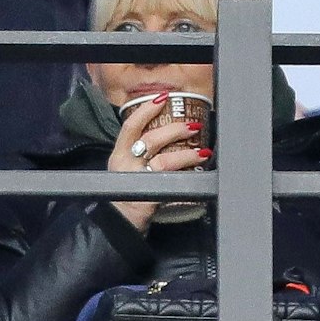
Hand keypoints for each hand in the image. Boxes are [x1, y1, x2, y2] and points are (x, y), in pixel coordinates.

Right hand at [106, 94, 210, 231]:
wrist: (116, 223)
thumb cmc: (123, 192)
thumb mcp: (124, 166)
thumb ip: (138, 150)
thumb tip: (166, 132)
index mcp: (119, 154)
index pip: (130, 126)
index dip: (146, 110)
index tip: (163, 97)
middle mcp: (126, 165)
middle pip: (151, 140)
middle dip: (175, 130)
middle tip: (193, 126)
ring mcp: (137, 181)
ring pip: (165, 162)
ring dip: (187, 155)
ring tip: (203, 153)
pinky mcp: (149, 199)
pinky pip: (174, 191)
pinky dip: (189, 189)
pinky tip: (200, 186)